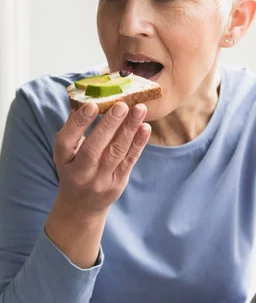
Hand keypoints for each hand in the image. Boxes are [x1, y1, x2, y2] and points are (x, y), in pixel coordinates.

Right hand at [54, 101, 150, 215]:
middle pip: (94, 148)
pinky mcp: (117, 183)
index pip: (67, 140)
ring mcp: (99, 180)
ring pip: (116, 152)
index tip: (93, 105)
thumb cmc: (74, 167)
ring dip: (129, 129)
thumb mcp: (66, 151)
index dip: (80, 122)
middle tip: (122, 105)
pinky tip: (145, 127)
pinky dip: (138, 143)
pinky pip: (129, 160)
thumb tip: (86, 98)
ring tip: (140, 109)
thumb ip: (75, 127)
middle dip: (109, 125)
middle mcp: (79, 172)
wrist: (81, 205)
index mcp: (63, 159)